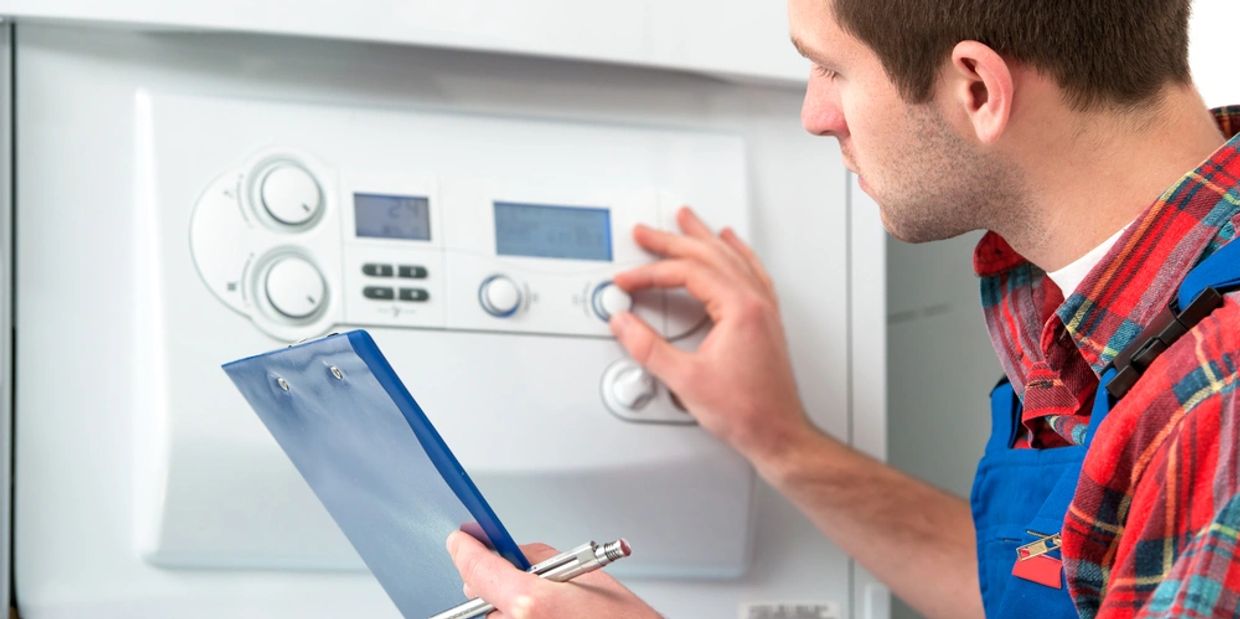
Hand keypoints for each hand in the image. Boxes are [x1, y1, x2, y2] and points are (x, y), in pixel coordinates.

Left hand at [446, 531, 660, 618]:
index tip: (460, 541)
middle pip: (481, 598)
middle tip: (528, 585)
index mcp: (530, 603)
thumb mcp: (586, 575)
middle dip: (497, 586)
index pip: (477, 568)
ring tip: (553, 612)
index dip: (466, 549)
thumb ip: (540, 558)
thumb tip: (512, 553)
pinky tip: (551, 618)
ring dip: (511, 611)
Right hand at [611, 207, 813, 462]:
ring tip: (686, 220)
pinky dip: (736, 252)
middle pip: (710, 255)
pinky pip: (751, 271)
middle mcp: (756, 302)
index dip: (651, 273)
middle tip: (646, 232)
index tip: (628, 281)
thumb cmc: (746, 412)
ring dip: (704, 237)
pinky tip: (732, 244)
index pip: (688, 274)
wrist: (778, 433)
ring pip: (732, 257)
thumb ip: (648, 348)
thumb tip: (624, 324)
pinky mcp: (766, 320)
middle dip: (672, 241)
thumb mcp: (685, 380)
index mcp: (740, 308)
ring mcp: (764, 309)